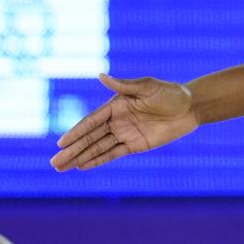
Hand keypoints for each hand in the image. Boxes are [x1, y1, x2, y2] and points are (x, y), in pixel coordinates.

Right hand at [49, 73, 198, 170]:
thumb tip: (101, 76)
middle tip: (53, 163)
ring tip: (61, 167)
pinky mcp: (135, 145)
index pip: (91, 121)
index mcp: (116, 105)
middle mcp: (117, 120)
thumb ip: (124, 85)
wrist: (190, 107)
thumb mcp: (147, 87)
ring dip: (80, 157)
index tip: (61, 143)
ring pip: (97, 148)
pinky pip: (112, 154)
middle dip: (72, 150)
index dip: (76, 133)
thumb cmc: (169, 93)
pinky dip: (98, 160)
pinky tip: (82, 167)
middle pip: (90, 138)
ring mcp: (124, 133)